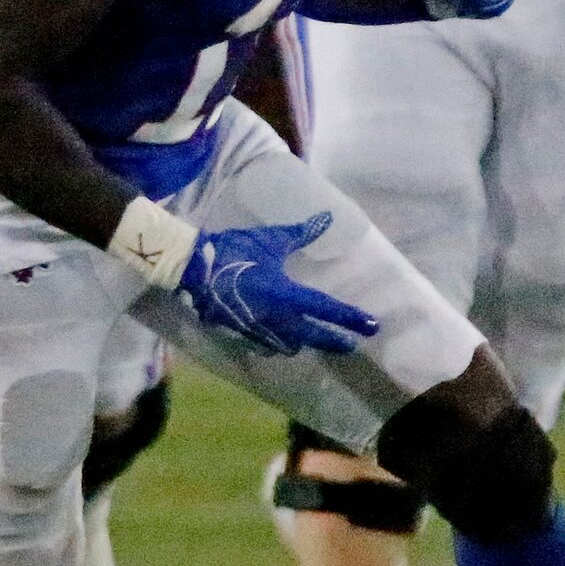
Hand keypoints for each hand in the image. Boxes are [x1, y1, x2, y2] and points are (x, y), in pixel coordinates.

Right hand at [178, 212, 377, 355]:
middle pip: (314, 337)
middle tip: (349, 344)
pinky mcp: (242, 334)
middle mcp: (278, 319)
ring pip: (290, 346)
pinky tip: (277, 337)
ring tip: (311, 338)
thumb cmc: (235, 251)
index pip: (327, 310)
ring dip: (304, 343)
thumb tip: (326, 219)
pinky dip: (277, 343)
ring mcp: (259, 330)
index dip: (351, 319)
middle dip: (334, 341)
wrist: (193, 268)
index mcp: (288, 296)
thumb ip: (300, 234)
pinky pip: (267, 345)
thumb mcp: (270, 240)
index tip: (371, 326)